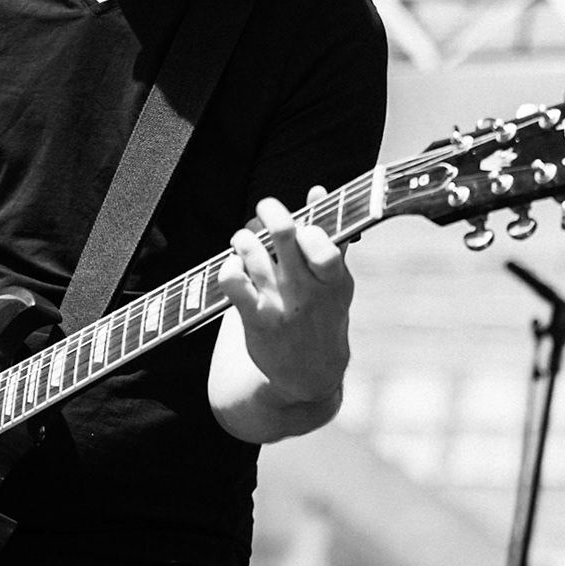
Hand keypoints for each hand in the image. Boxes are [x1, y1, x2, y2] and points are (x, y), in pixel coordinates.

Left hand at [217, 188, 352, 407]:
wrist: (309, 374)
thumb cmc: (323, 316)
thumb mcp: (336, 282)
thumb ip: (328, 236)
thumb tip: (318, 191)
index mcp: (333, 279)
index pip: (323, 243)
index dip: (308, 226)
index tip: (302, 223)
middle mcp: (307, 290)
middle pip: (285, 235)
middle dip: (270, 211)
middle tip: (266, 208)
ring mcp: (280, 304)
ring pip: (252, 251)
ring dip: (244, 238)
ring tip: (245, 241)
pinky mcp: (255, 319)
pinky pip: (232, 280)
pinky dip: (229, 265)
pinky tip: (234, 267)